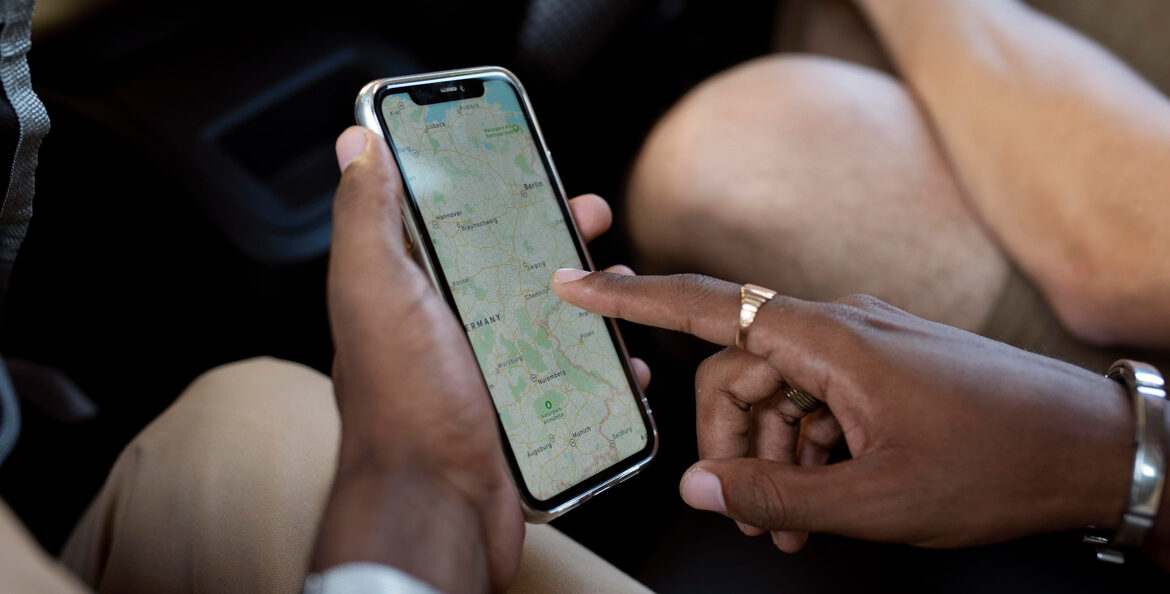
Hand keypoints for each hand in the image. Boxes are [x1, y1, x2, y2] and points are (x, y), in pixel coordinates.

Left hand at [312, 126, 647, 591]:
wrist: (435, 507)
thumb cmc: (403, 401)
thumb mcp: (376, 291)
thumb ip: (366, 216)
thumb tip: (356, 141)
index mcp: (408, 290)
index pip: (450, 219)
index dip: (488, 184)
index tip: (528, 161)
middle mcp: (445, 327)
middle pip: (508, 264)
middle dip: (554, 234)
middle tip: (592, 216)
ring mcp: (485, 372)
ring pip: (546, 318)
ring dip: (589, 298)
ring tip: (623, 286)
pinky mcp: (521, 414)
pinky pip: (568, 377)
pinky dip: (600, 364)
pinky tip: (623, 360)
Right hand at [551, 271, 1142, 552]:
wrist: (1089, 446)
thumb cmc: (996, 461)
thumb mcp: (873, 498)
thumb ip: (775, 495)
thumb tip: (700, 488)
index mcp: (826, 339)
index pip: (706, 306)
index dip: (633, 299)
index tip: (576, 286)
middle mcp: (836, 328)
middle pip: (737, 376)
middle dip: (733, 447)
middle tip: (756, 518)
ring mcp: (860, 347)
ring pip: (775, 397)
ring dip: (774, 462)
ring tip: (800, 527)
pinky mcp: (879, 369)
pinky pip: (814, 403)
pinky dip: (806, 452)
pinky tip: (825, 503)